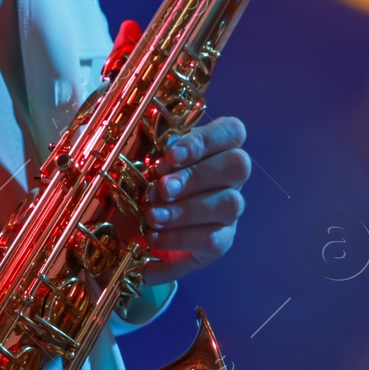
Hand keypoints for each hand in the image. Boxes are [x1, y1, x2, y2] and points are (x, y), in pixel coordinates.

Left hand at [144, 116, 252, 281]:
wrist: (131, 229)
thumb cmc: (141, 185)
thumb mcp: (143, 165)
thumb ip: (155, 158)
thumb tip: (162, 164)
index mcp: (216, 146)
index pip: (232, 130)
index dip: (205, 140)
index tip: (170, 155)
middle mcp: (230, 176)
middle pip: (237, 166)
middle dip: (196, 177)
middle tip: (162, 189)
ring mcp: (230, 209)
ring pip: (229, 204)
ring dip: (187, 211)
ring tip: (153, 217)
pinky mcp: (222, 239)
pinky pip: (212, 239)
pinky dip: (178, 239)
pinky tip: (154, 238)